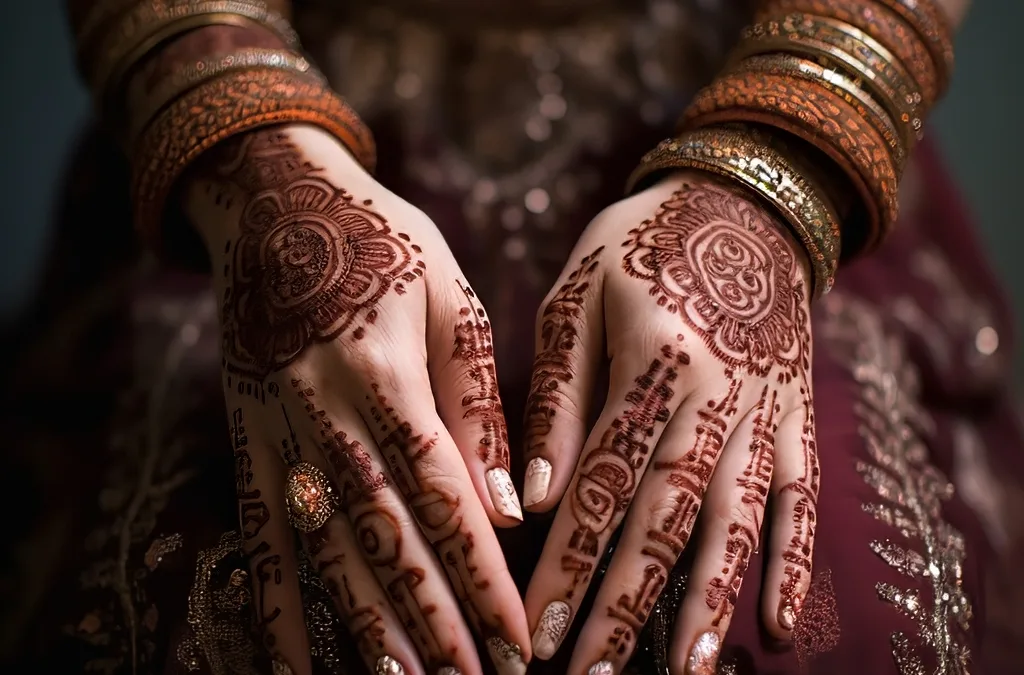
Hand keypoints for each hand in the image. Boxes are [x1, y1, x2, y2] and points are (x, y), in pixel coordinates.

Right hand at [183, 125, 530, 674]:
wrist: (273, 205)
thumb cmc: (382, 241)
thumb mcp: (449, 295)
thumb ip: (476, 399)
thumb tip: (504, 503)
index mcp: (385, 373)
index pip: (440, 494)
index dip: (478, 574)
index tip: (515, 637)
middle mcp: (323, 415)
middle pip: (384, 537)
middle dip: (433, 619)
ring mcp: (275, 435)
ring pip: (322, 549)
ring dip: (363, 627)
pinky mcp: (247, 445)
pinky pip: (258, 538)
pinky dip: (271, 609)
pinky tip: (289, 670)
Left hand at [521, 173, 818, 673]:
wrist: (743, 203)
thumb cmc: (640, 244)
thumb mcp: (578, 297)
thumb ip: (561, 395)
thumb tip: (544, 494)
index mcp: (654, 365)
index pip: (602, 485)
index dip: (568, 563)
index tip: (535, 626)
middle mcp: (717, 400)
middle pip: (667, 521)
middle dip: (626, 605)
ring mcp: (766, 414)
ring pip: (735, 525)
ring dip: (709, 605)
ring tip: (684, 674)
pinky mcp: (797, 419)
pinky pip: (800, 501)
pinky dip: (793, 565)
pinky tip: (778, 627)